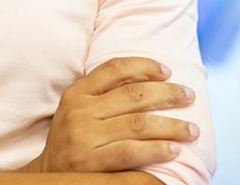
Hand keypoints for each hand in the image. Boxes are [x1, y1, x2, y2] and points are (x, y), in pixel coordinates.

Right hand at [25, 57, 198, 173]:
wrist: (48, 176)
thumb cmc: (72, 139)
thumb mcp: (77, 110)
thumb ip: (103, 94)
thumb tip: (153, 80)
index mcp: (77, 93)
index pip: (115, 68)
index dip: (144, 66)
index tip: (168, 71)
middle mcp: (80, 111)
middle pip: (133, 95)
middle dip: (167, 94)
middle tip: (189, 96)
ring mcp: (85, 137)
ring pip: (138, 124)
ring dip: (171, 126)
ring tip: (191, 129)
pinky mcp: (92, 163)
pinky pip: (132, 153)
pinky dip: (157, 150)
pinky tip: (174, 151)